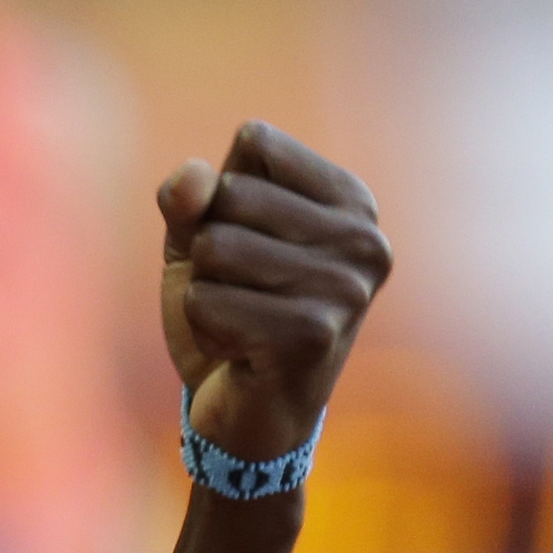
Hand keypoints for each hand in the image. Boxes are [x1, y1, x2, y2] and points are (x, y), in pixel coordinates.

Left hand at [156, 121, 387, 462]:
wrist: (247, 412)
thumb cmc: (229, 309)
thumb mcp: (197, 238)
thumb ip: (187, 197)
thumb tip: (192, 181)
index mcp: (352, 200)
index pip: (256, 140)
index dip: (222, 190)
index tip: (249, 240)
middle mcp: (365, 238)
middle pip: (230, 192)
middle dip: (208, 244)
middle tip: (241, 290)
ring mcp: (346, 288)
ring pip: (214, 246)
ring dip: (203, 287)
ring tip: (239, 319)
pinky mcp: (313, 335)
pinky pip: (205, 300)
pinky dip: (202, 327)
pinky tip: (239, 351)